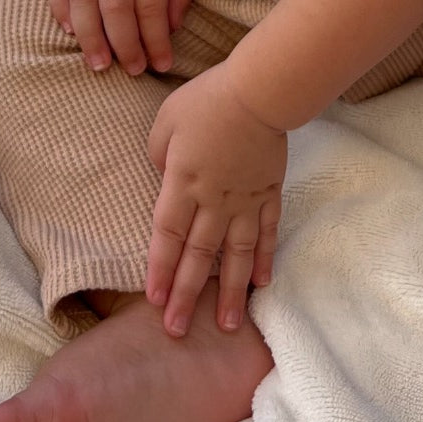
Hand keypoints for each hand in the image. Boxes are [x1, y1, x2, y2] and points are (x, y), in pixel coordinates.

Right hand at [46, 0, 195, 73]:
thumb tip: (172, 27)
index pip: (152, 7)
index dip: (156, 40)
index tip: (162, 65)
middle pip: (116, 8)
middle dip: (124, 45)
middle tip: (131, 70)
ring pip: (83, 0)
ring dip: (90, 36)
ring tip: (98, 64)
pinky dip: (59, 8)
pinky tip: (68, 31)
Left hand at [146, 61, 285, 336]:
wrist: (260, 91)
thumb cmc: (208, 100)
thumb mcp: (166, 121)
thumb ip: (159, 154)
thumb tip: (163, 176)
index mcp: (183, 183)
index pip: (167, 234)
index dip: (159, 268)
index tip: (153, 300)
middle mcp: (213, 201)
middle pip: (198, 255)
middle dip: (185, 295)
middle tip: (176, 330)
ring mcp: (245, 201)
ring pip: (235, 255)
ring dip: (228, 292)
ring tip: (227, 325)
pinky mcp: (269, 194)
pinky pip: (266, 234)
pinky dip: (263, 259)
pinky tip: (260, 285)